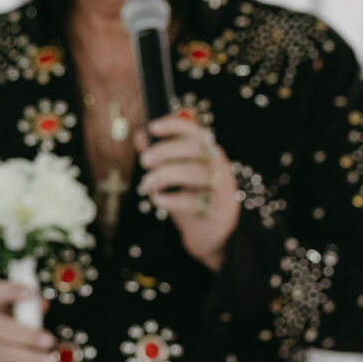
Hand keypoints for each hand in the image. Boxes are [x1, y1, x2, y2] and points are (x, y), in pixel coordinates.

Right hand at [0, 281, 55, 361]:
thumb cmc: (0, 329)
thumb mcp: (9, 313)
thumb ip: (27, 307)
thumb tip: (43, 304)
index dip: (11, 292)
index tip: (30, 293)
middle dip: (26, 335)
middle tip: (49, 341)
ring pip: (0, 353)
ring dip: (29, 358)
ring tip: (50, 361)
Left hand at [138, 115, 239, 271]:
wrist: (213, 236)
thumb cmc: (193, 200)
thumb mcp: (176, 177)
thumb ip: (161, 156)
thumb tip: (140, 135)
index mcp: (210, 154)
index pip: (195, 132)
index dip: (175, 125)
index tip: (152, 127)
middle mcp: (220, 168)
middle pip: (195, 149)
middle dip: (165, 151)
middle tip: (144, 160)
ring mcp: (222, 189)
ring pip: (195, 173)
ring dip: (165, 175)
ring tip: (148, 183)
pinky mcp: (219, 212)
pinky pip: (194, 201)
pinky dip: (171, 199)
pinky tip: (158, 200)